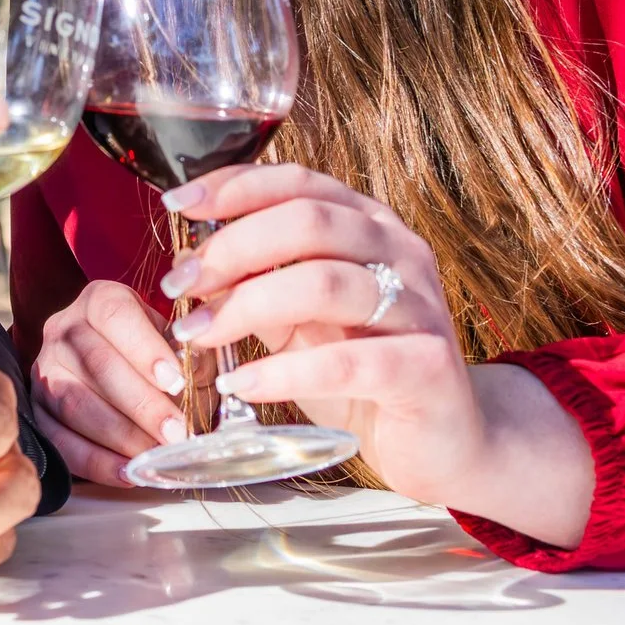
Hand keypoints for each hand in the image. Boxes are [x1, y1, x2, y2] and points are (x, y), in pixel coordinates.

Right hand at [28, 280, 189, 484]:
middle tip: (176, 433)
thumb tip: (196, 374)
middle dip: (142, 404)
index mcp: (99, 301)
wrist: (117, 373)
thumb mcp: (176, 343)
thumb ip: (191, 356)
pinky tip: (128, 473)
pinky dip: (96, 462)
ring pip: (75, 403)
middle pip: (96, 363)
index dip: (145, 349)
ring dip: (121, 436)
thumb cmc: (156, 357)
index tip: (176, 381)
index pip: (115, 315)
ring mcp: (44, 370)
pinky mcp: (37, 411)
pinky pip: (59, 441)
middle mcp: (63, 328)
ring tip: (156, 455)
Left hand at [162, 164, 592, 546]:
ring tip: (198, 334)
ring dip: (247, 305)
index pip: (301, 182)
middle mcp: (401, 254)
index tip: (178, 204)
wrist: (446, 441)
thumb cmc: (365, 373)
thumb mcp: (302, 321)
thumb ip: (258, 285)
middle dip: (232, 247)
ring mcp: (420, 308)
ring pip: (325, 282)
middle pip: (309, 221)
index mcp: (370, 227)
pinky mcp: (427, 368)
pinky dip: (284, 371)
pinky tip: (243, 384)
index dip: (236, 186)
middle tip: (180, 284)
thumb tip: (191, 264)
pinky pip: (348, 362)